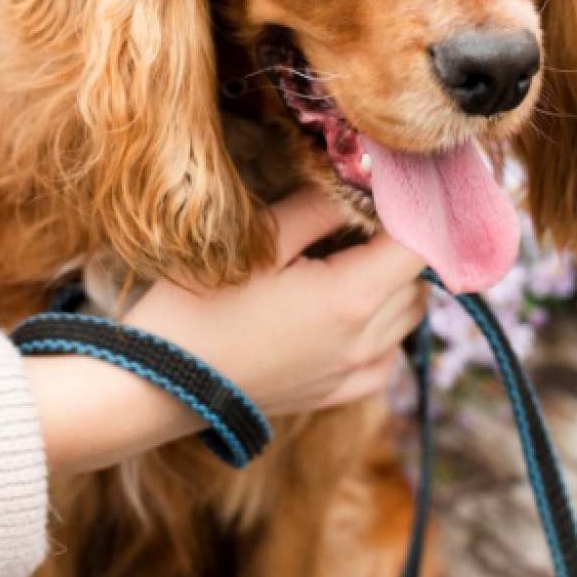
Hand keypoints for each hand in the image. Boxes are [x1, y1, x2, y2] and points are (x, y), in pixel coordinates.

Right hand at [26, 189, 425, 475]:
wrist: (158, 385)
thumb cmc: (199, 307)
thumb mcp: (259, 242)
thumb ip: (319, 209)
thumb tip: (362, 180)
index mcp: (351, 297)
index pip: (419, 246)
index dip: (411, 213)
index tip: (387, 192)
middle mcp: (365, 340)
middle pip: (416, 280)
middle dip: (396, 246)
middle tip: (353, 222)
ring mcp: (354, 374)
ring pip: (407, 319)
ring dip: (391, 287)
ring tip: (345, 266)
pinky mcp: (337, 395)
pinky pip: (386, 358)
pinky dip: (380, 332)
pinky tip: (343, 315)